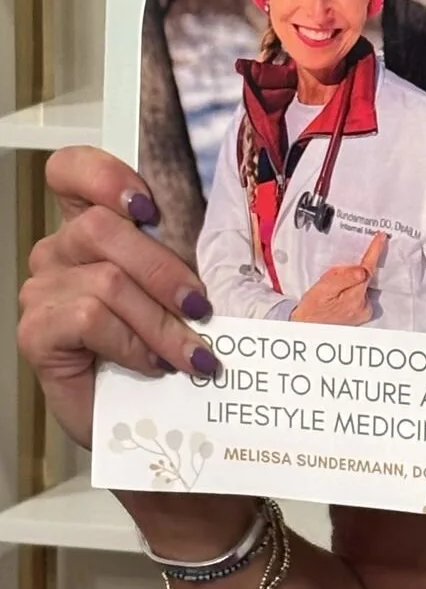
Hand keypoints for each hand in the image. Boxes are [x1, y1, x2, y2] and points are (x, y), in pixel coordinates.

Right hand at [17, 147, 218, 450]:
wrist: (147, 417)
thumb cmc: (164, 346)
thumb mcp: (180, 291)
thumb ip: (183, 255)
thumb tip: (226, 242)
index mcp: (91, 226)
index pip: (69, 170)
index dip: (102, 175)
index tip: (146, 207)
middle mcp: (59, 251)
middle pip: (102, 228)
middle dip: (164, 270)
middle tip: (200, 307)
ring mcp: (42, 290)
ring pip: (107, 281)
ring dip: (161, 322)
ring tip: (191, 353)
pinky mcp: (37, 332)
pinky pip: (88, 318)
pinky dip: (132, 343)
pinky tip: (152, 364)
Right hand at [291, 234, 386, 324]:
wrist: (307, 327)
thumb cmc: (312, 308)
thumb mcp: (323, 289)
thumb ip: (343, 278)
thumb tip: (362, 271)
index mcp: (354, 297)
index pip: (368, 269)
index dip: (374, 251)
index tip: (381, 238)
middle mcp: (363, 305)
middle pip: (364, 276)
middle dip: (352, 271)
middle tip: (333, 280)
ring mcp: (363, 311)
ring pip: (361, 284)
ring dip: (350, 282)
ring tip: (333, 293)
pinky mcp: (362, 313)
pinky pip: (361, 293)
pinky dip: (352, 289)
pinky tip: (338, 297)